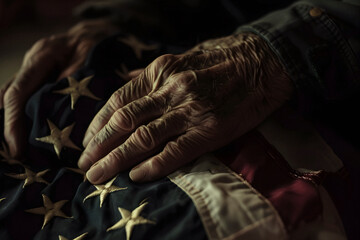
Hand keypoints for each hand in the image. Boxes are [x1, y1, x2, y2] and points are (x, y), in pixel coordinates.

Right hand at [0, 19, 118, 156]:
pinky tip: (32, 139)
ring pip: (17, 101)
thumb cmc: (98, 45)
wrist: (100, 35)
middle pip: (11, 98)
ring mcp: (36, 73)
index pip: (18, 91)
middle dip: (10, 128)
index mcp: (41, 56)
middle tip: (17, 157)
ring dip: (16, 126)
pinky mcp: (43, 82)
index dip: (13, 122)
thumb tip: (67, 112)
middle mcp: (33, 64)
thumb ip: (77, 81)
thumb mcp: (91, 59)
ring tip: (22, 154)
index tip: (16, 148)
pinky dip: (28, 119)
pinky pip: (30, 101)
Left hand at [78, 33, 293, 182]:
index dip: (98, 123)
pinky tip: (136, 176)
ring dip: (116, 159)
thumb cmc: (221, 59)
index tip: (87, 141)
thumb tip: (127, 80)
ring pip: (143, 138)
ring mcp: (190, 110)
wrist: (263, 63)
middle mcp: (171, 90)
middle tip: (85, 165)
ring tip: (98, 175)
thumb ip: (152, 75)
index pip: (119, 100)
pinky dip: (153, 166)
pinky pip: (175, 151)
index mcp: (161, 71)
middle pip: (124, 122)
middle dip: (100, 146)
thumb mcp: (181, 57)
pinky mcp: (210, 130)